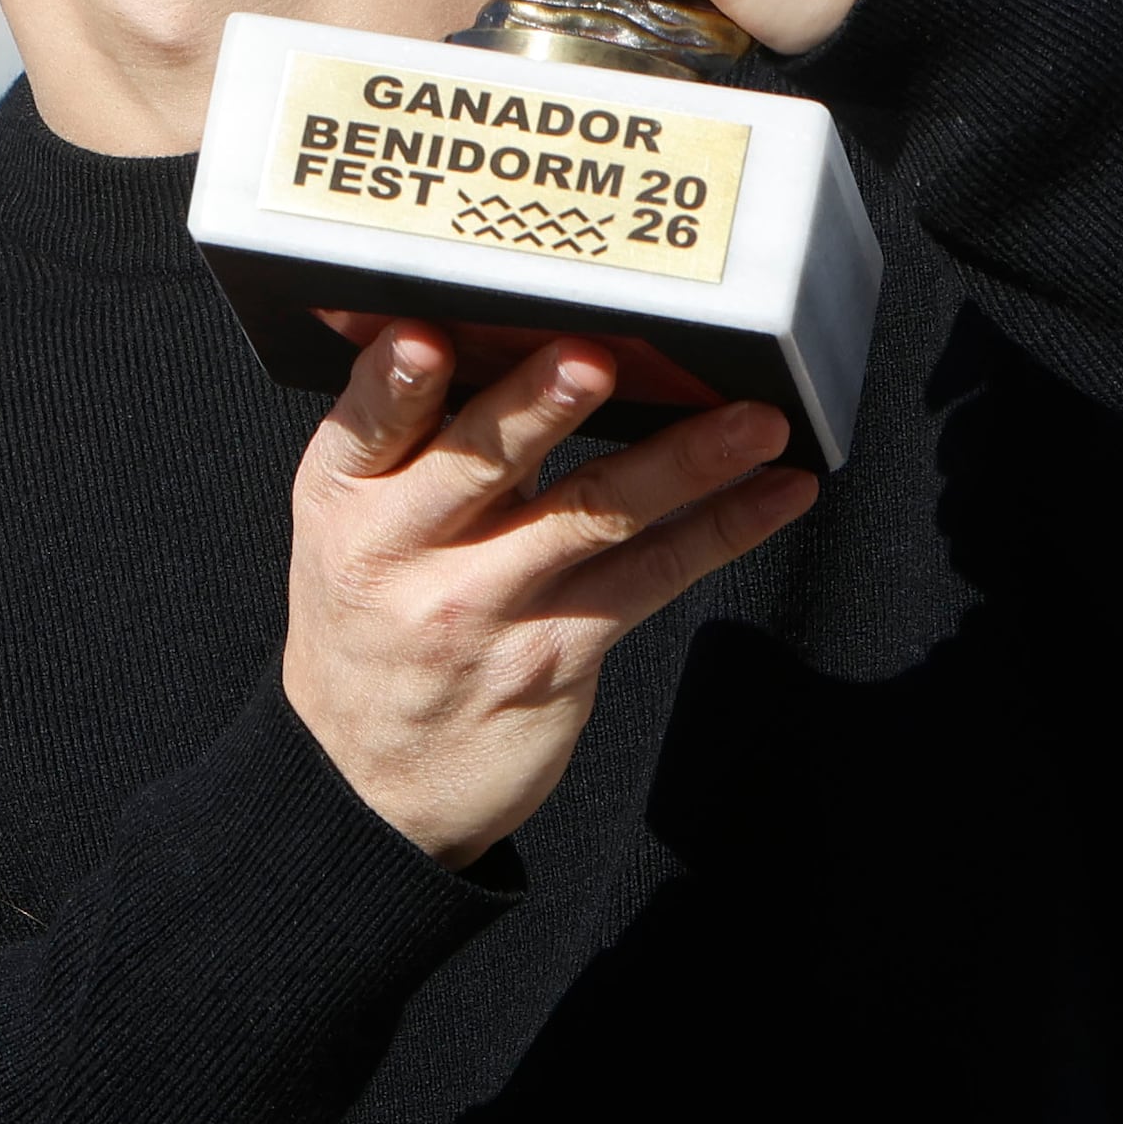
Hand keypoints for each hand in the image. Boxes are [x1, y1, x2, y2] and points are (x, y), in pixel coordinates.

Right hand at [284, 319, 816, 869]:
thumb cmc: (371, 629)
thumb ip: (422, 450)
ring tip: (753, 422)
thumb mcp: (357, 535)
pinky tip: (778, 494)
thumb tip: (530, 344)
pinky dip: (724, 529)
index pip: (366, 426)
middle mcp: (403, 552)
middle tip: (595, 360)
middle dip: (539, 406)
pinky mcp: (555, 652)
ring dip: (683, 462)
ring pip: (590, 514)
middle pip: (479, 463)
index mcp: (344, 502)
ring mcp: (482, 607)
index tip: (425, 340)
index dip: (394, 382)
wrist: (371, 783)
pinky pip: (651, 577)